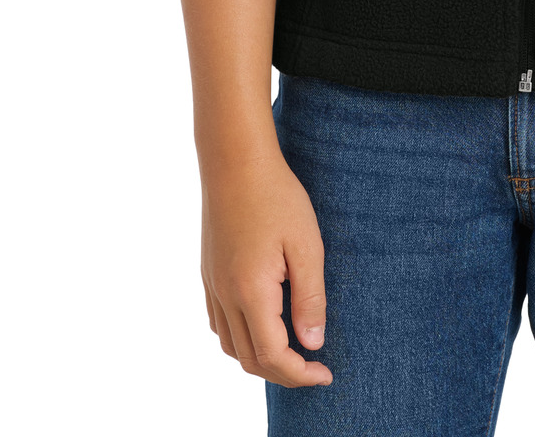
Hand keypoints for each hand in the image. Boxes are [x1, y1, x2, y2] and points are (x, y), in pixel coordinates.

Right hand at [200, 148, 332, 388]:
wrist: (235, 160)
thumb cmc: (276, 196)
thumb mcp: (306, 245)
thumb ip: (310, 297)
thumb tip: (313, 343)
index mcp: (250, 292)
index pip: (273, 356)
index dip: (301, 374)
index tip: (326, 373)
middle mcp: (225, 296)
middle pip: (249, 359)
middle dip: (283, 373)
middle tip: (315, 367)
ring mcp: (212, 285)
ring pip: (230, 346)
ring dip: (260, 358)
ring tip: (292, 350)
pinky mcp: (208, 273)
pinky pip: (219, 323)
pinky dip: (240, 338)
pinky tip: (262, 324)